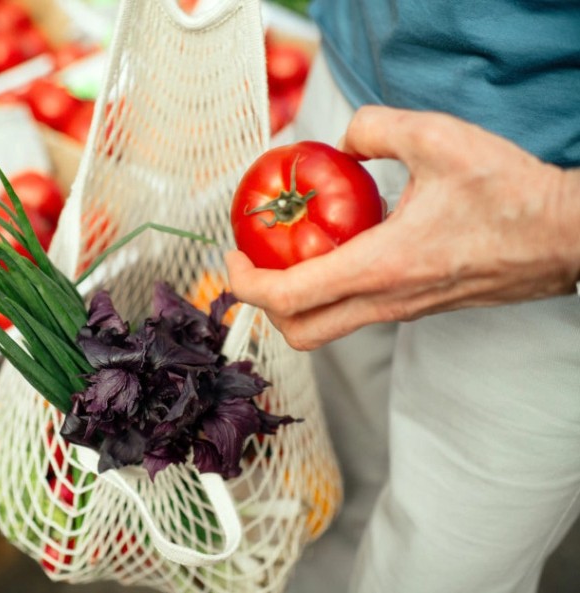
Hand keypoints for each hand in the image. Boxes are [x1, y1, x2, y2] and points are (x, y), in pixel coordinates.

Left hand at [225, 106, 579, 350]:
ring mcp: (403, 311)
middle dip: (263, 306)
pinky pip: (356, 313)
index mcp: (380, 269)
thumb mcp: (437, 138)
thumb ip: (375, 128)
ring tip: (290, 254)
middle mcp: (386, 301)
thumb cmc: (510, 194)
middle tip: (253, 266)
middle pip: (300, 332)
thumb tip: (343, 139)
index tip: (233, 259)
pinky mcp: (417, 307)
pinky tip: (339, 248)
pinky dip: (329, 292)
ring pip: (328, 328)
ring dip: (295, 300)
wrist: (567, 236)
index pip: (289, 298)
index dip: (246, 285)